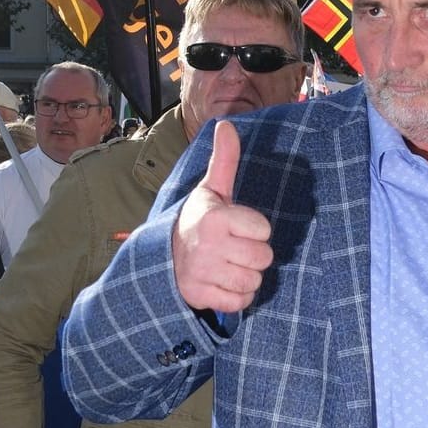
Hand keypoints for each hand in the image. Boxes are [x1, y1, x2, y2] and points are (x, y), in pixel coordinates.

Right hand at [170, 121, 274, 313]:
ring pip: (254, 282)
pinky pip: (240, 303)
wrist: (162, 257)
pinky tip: (221, 283)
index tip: (237, 227)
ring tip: (227, 265)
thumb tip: (226, 124)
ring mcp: (203, 273)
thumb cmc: (198, 221)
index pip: (264, 229)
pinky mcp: (201, 297)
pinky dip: (235, 297)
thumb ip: (224, 160)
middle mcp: (207, 245)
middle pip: (264, 258)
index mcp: (214, 217)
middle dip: (254, 255)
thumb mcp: (211, 190)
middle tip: (233, 249)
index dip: (255, 229)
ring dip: (245, 276)